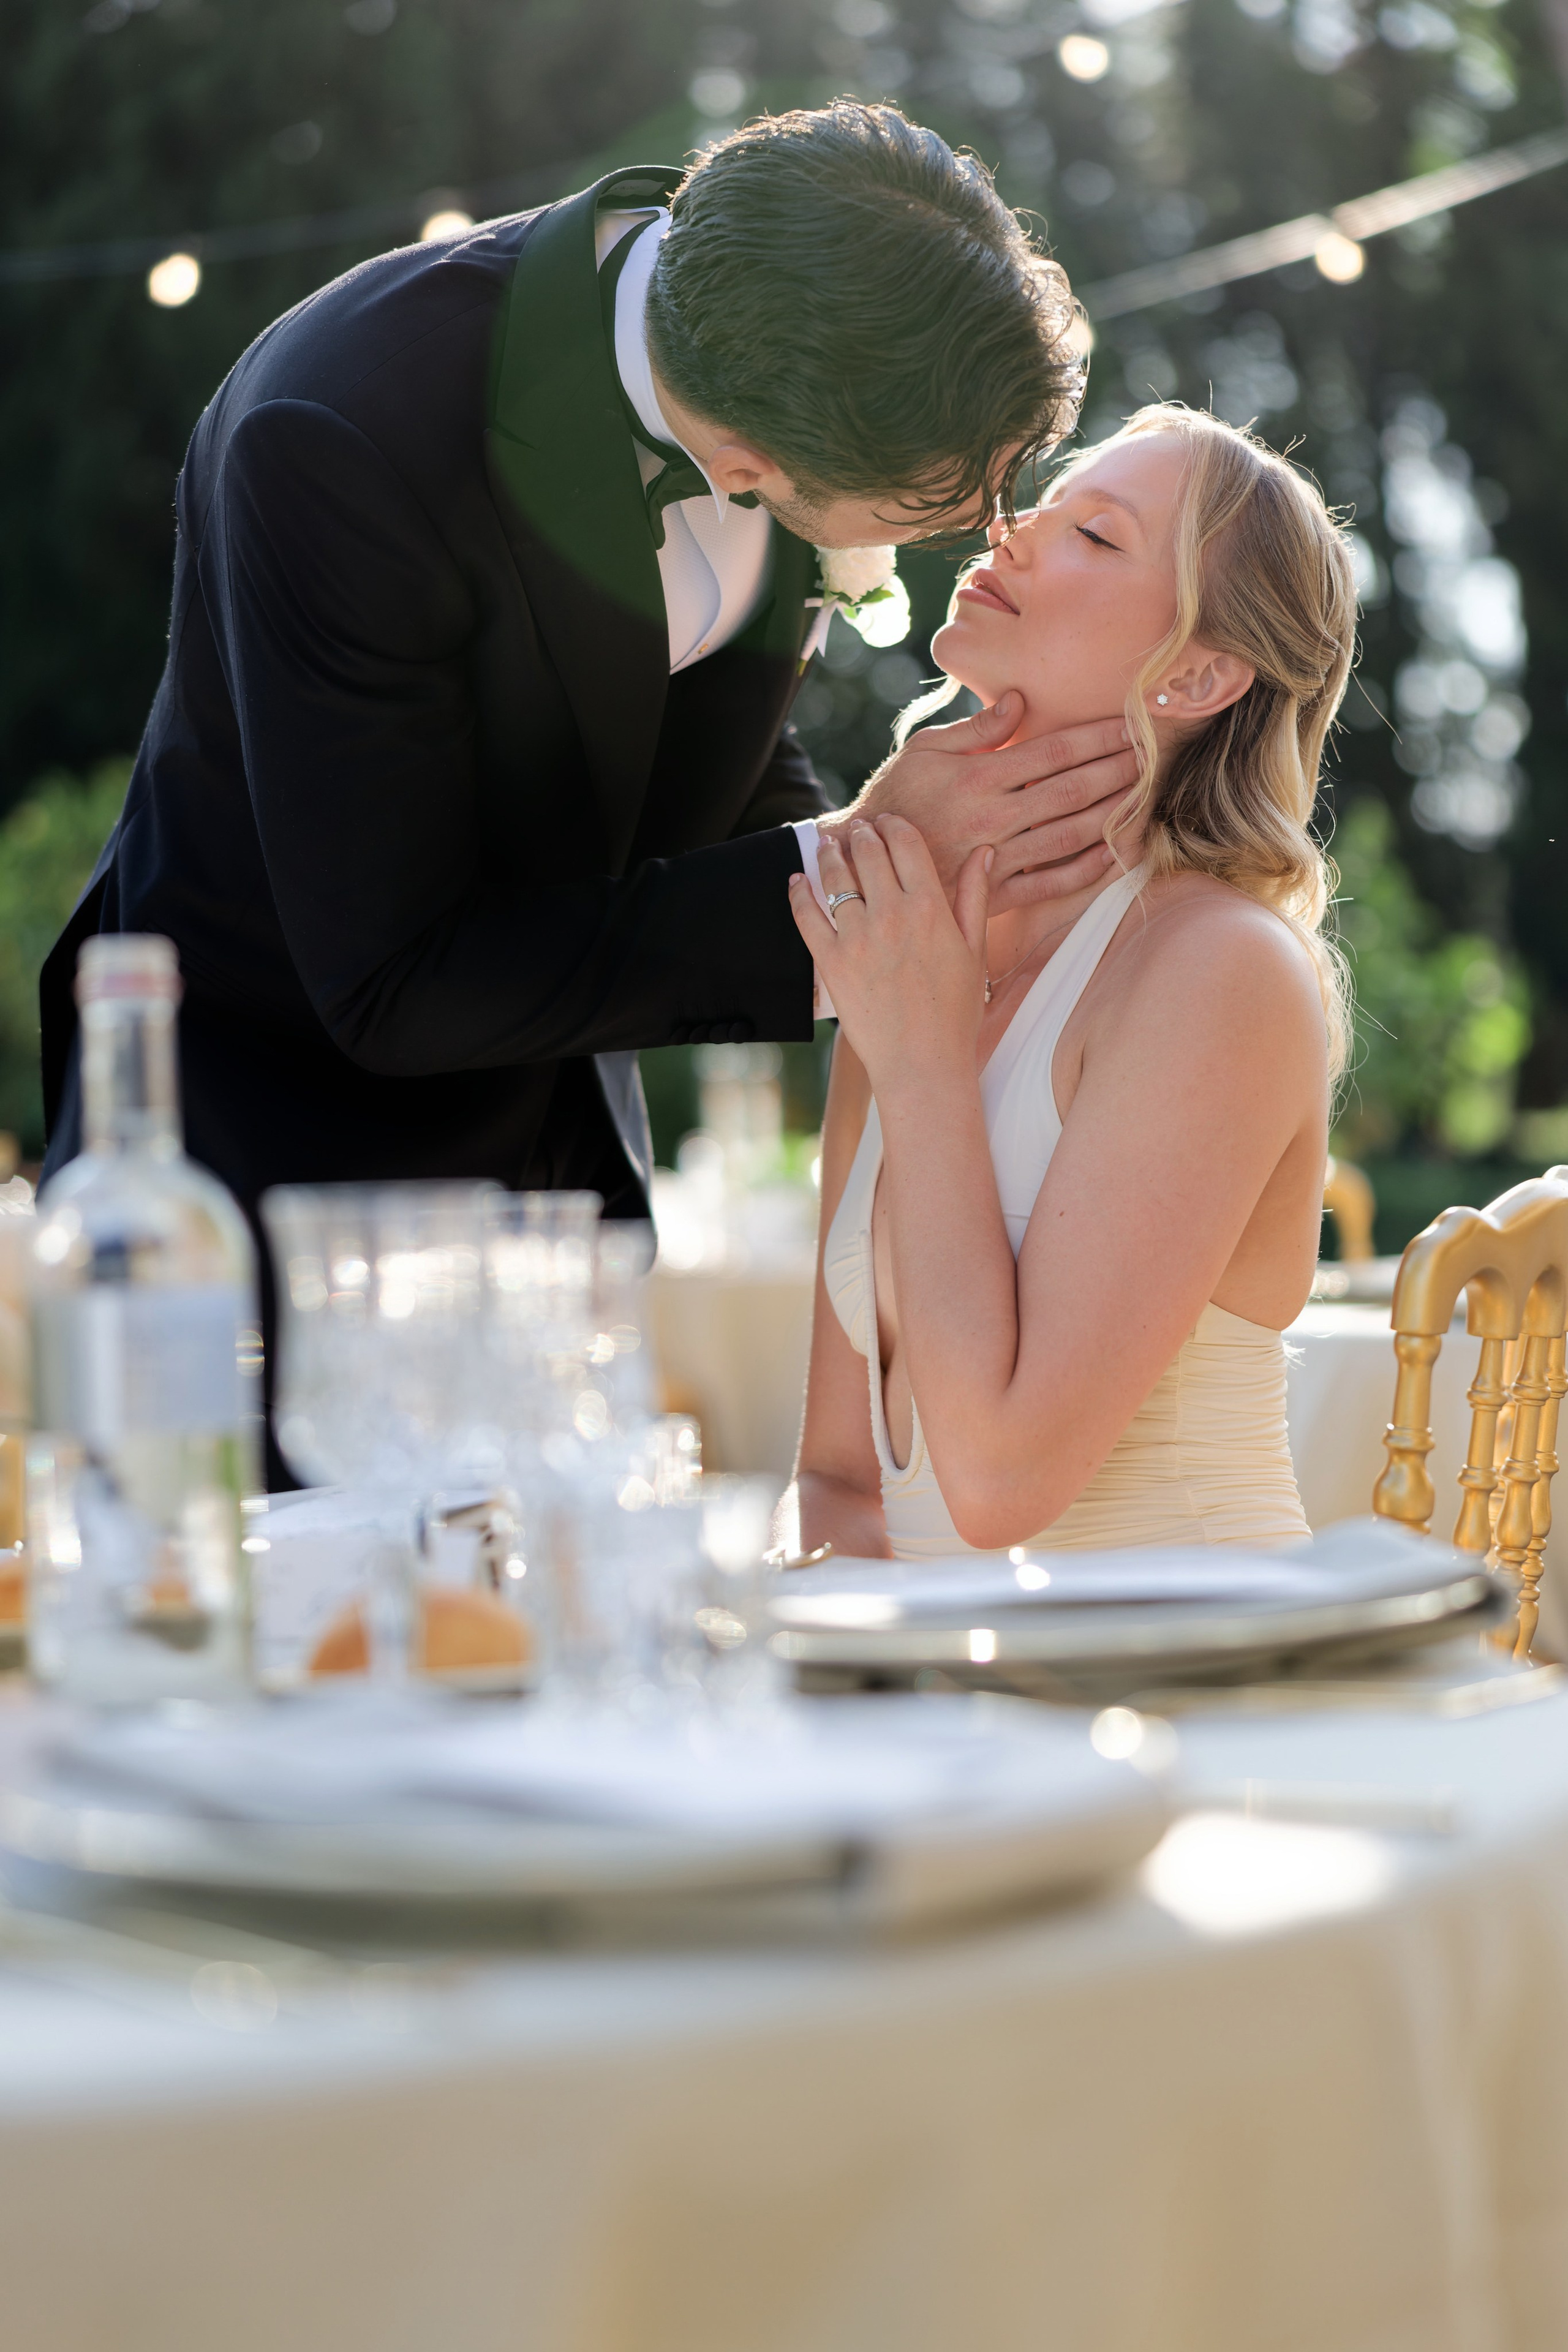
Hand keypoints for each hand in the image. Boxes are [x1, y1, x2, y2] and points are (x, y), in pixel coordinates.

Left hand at [789, 816, 990, 1089]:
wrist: (922, 1064)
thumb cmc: (955, 1013)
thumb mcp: (974, 951)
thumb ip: (974, 897)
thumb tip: (984, 852)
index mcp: (930, 907)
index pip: (906, 844)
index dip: (894, 825)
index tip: (887, 822)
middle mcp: (891, 915)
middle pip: (869, 853)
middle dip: (862, 834)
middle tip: (858, 828)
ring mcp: (856, 938)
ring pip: (835, 878)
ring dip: (830, 854)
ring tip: (828, 843)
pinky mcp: (830, 963)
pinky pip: (807, 917)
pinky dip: (799, 894)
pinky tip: (796, 880)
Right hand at [818, 695, 1139, 914]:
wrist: (861, 861)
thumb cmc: (894, 799)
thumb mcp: (925, 750)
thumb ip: (976, 730)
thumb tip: (1019, 700)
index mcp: (979, 778)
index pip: (1053, 752)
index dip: (1096, 738)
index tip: (1129, 726)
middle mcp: (993, 817)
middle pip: (1071, 790)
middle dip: (1117, 770)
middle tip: (1152, 756)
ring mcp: (996, 858)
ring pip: (1069, 835)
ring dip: (1112, 814)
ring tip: (1144, 796)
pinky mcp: (993, 893)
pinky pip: (1049, 883)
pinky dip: (1084, 870)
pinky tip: (1113, 852)